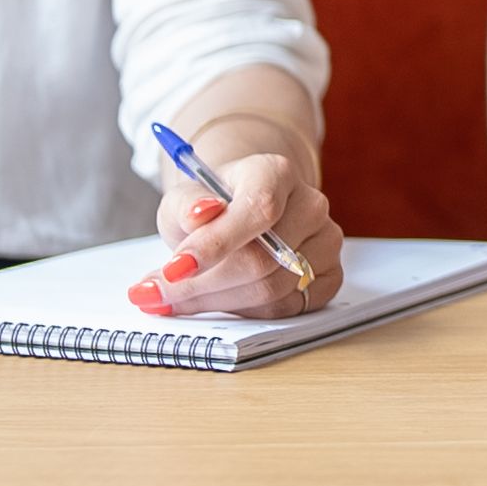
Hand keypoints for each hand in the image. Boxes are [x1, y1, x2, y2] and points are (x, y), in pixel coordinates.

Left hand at [141, 147, 344, 320]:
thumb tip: (199, 216)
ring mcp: (326, 242)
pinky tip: (217, 300)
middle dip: (202, 284)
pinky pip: (286, 308)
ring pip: (272, 290)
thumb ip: (186, 207)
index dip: (216, 243)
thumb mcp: (184, 200)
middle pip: (262, 260)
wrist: (238, 214)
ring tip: (177, 298)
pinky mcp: (329, 277)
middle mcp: (311, 205)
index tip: (173, 268)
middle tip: (157, 294)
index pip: (258, 209)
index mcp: (277, 173)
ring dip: (216, 302)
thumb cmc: (210, 207)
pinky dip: (244, 312)